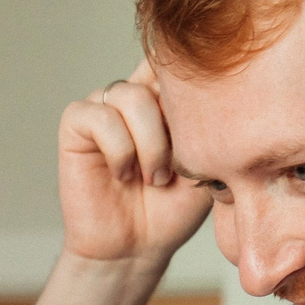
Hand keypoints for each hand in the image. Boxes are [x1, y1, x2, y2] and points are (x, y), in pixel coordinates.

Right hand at [56, 63, 212, 268]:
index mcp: (167, 97)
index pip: (176, 56)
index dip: (191, 64)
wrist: (137, 249)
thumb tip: (228, 92)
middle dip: (176, 122)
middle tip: (178, 168)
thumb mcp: (209, 163)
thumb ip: (213, 125)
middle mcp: (134, 93)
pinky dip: (119, 150)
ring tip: (153, 178)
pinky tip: (123, 175)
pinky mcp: (77, 124)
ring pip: (129, 95)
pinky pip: (99, 117)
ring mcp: (104, 106)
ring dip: (149, 143)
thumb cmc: (173, 209)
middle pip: (157, 72)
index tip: (209, 91)